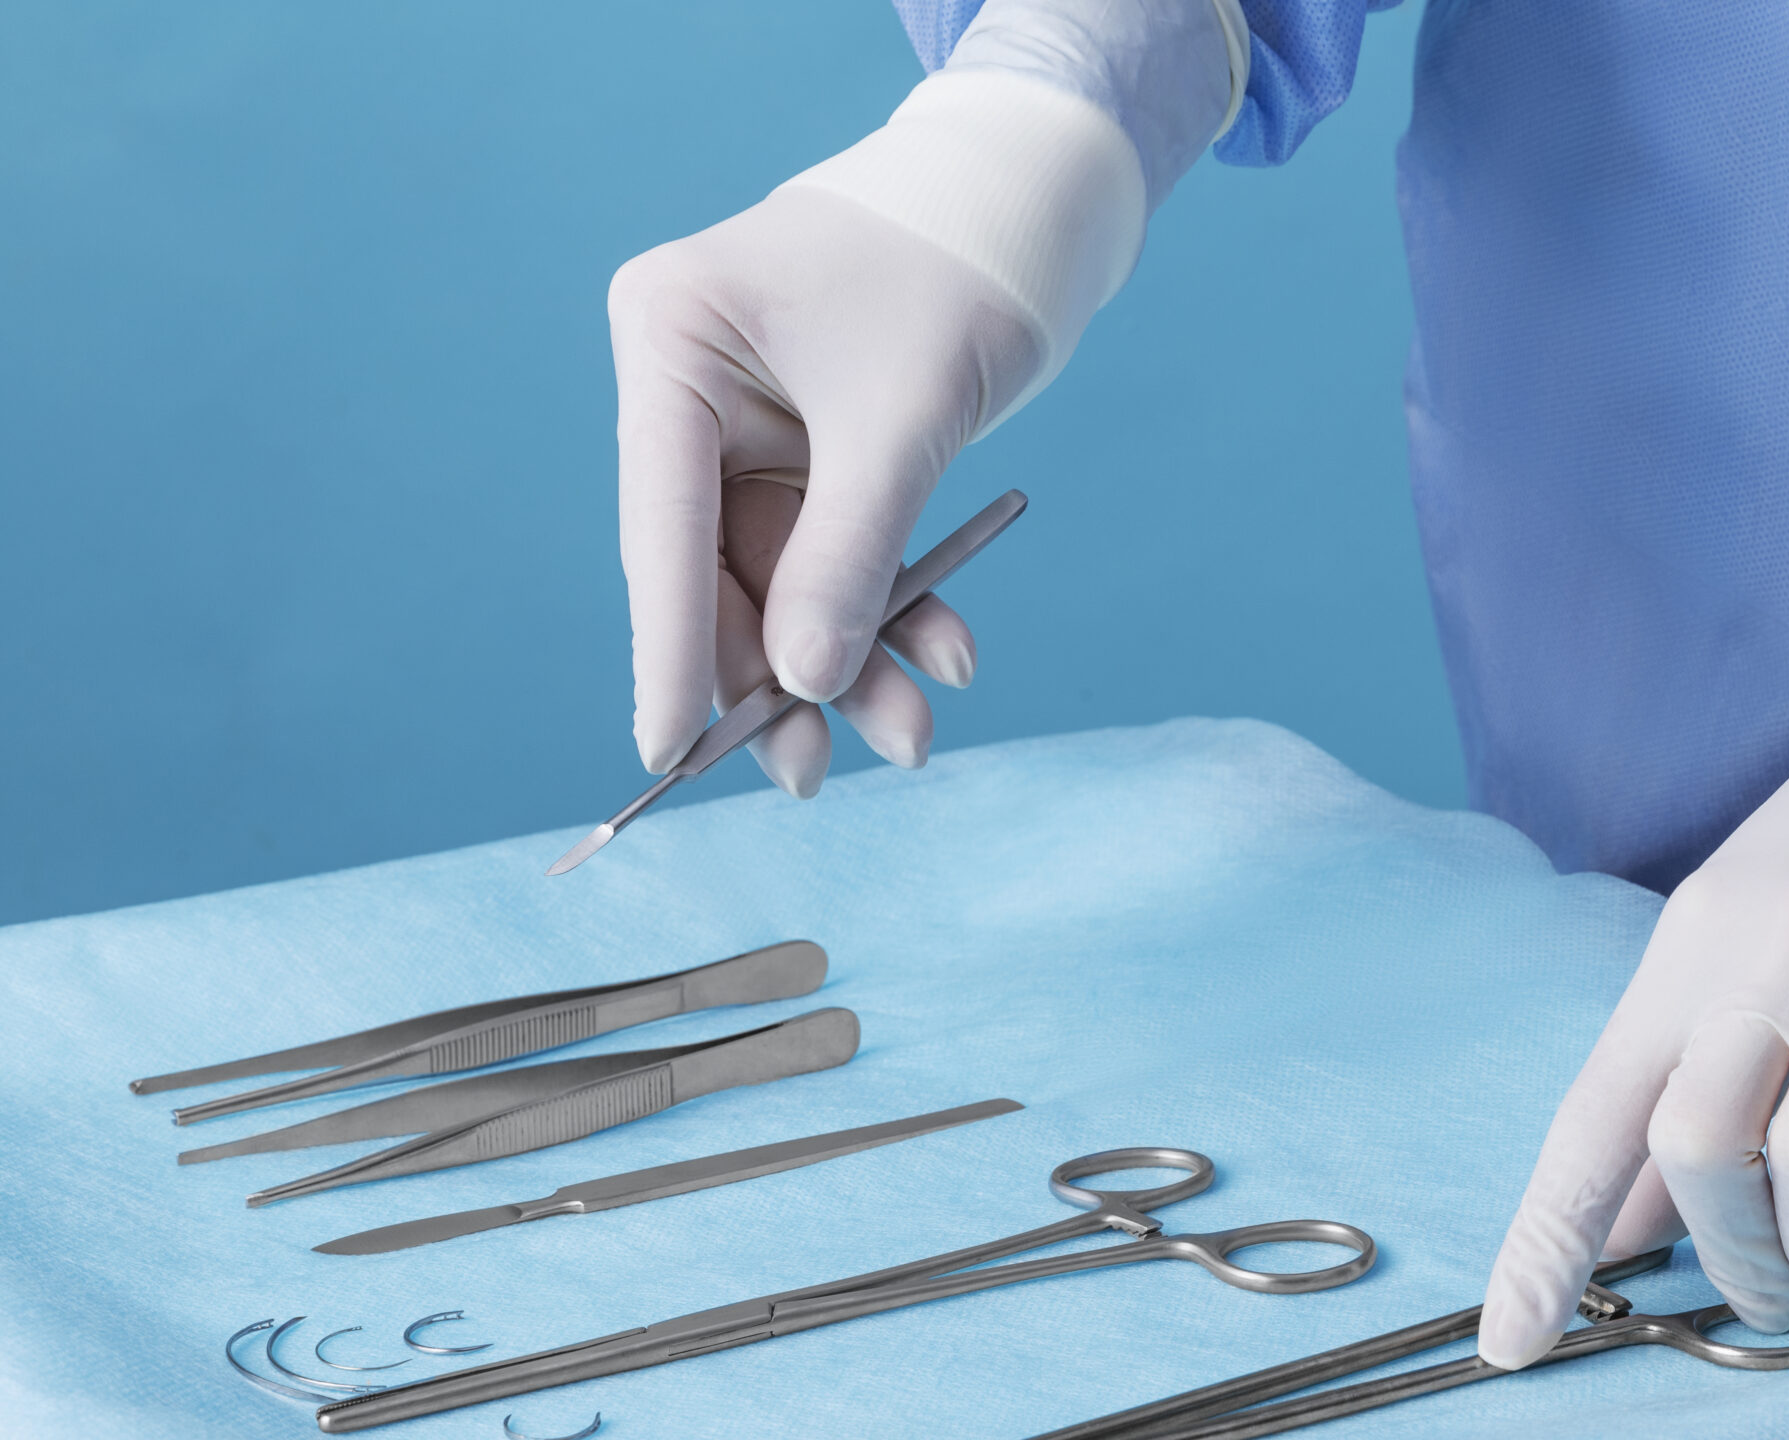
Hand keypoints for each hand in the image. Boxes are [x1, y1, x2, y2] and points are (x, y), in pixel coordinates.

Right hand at [609, 187, 1039, 792]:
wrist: (1030, 214)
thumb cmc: (957, 274)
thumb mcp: (904, 422)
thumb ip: (849, 554)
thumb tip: (801, 684)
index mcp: (669, 336)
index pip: (660, 523)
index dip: (668, 647)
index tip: (668, 752)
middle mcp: (688, 385)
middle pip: (716, 570)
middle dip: (782, 676)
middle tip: (813, 778)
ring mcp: (743, 425)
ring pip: (782, 583)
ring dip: (848, 665)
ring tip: (913, 738)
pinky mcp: (804, 454)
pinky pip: (834, 559)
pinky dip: (889, 612)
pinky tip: (949, 656)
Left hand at [1477, 645, 1788, 1361]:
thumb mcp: (1729, 934)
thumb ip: (1675, 1071)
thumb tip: (1628, 1220)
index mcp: (1687, 960)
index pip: (1594, 1121)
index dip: (1545, 1241)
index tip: (1512, 1341)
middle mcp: (1766, 979)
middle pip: (1699, 1158)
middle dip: (1721, 1257)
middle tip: (1751, 1298)